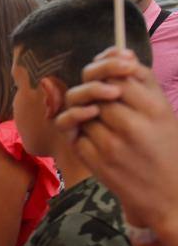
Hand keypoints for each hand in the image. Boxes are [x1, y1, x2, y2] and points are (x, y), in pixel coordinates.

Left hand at [56, 47, 177, 233]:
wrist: (168, 194)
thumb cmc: (166, 147)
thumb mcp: (164, 111)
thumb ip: (142, 81)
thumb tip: (118, 51)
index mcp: (155, 110)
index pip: (118, 77)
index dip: (110, 73)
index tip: (112, 80)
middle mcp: (131, 126)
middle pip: (97, 93)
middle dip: (96, 93)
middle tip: (103, 100)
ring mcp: (110, 145)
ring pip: (84, 113)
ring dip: (88, 112)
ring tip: (103, 121)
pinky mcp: (95, 162)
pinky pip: (77, 135)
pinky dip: (81, 131)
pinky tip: (96, 136)